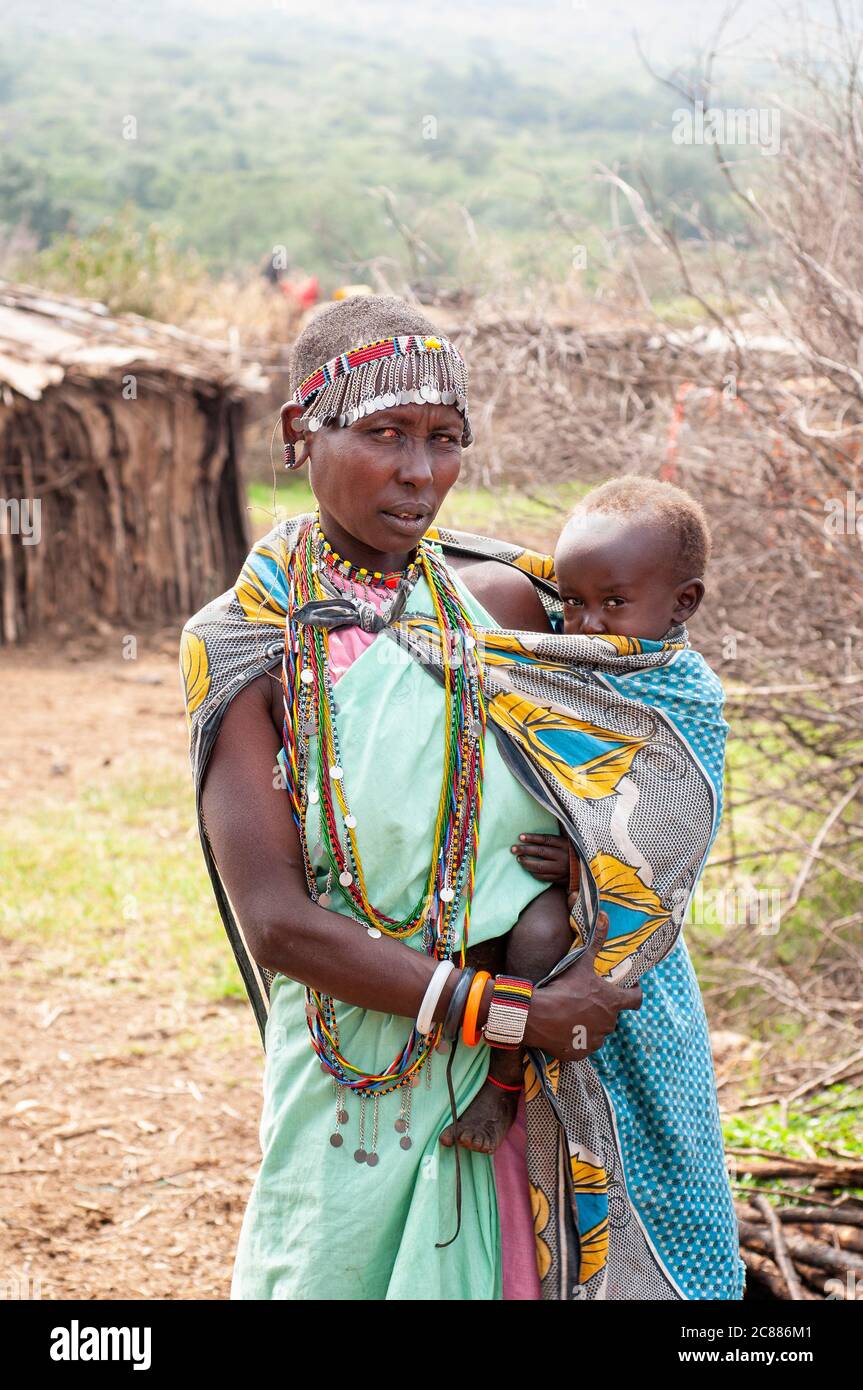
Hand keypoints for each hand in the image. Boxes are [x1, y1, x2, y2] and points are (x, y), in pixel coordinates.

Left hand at [511, 833, 569, 882]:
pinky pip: (543, 877)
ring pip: (540, 866)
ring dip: (527, 863)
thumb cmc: (573, 853)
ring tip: (519, 859)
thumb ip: (555, 840)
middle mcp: (563, 856)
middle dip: (525, 850)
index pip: (546, 839)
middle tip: (513, 849)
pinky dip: (533, 873)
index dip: (532, 838)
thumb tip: (534, 835)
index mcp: (565, 844)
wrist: (585, 870)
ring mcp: (561, 868)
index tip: (520, 836)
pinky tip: (527, 869)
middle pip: (540, 852)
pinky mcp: (559, 878)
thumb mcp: (568, 842)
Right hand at [523, 910, 641, 1060]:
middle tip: (588, 998)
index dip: (634, 992)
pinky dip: (577, 1039)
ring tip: (574, 1014)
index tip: (629, 987)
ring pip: (598, 1032)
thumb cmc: (562, 988)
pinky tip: (564, 1029)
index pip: (636, 999)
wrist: (538, 1016)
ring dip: (591, 1024)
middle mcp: (609, 1024)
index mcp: (613, 1002)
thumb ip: (595, 941)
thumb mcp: (580, 962)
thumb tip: (605, 915)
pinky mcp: (579, 1052)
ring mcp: (594, 1040)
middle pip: (613, 1015)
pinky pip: (583, 1045)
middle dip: (605, 1007)